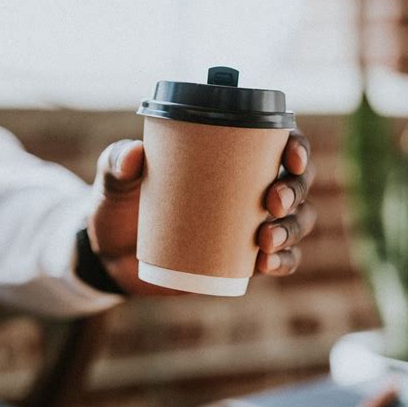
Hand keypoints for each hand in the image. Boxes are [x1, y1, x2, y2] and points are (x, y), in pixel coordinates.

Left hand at [88, 129, 314, 295]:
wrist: (110, 255)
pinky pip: (280, 260)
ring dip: (292, 229)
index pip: (278, 142)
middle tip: (272, 202)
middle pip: (295, 182)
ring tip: (265, 240)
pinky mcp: (243, 258)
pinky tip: (267, 264)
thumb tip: (133, 155)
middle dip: (295, 191)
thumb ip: (117, 163)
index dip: (297, 146)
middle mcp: (249, 186)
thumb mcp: (114, 180)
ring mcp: (249, 224)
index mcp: (229, 155)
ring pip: (295, 222)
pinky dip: (283, 262)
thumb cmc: (119, 205)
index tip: (290, 158)